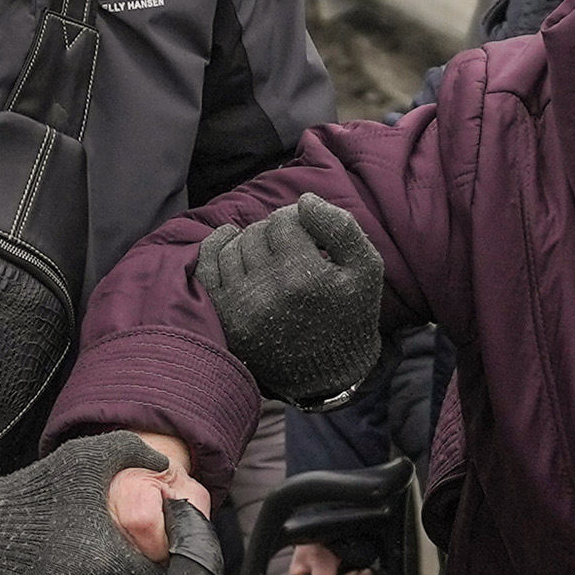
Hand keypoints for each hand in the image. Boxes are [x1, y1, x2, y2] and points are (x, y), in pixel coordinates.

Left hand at [196, 195, 387, 406]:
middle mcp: (268, 291)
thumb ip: (340, 227)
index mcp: (304, 276)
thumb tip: (303, 201)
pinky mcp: (225, 318)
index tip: (306, 234)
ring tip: (271, 256)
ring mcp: (242, 307)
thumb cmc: (350, 315)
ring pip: (234, 246)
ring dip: (251, 242)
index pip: (284, 221)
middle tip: (291, 248)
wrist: (329, 373)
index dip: (296, 220)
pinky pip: (208, 267)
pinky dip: (217, 248)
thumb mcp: (366, 269)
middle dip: (274, 233)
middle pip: (257, 232)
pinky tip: (231, 242)